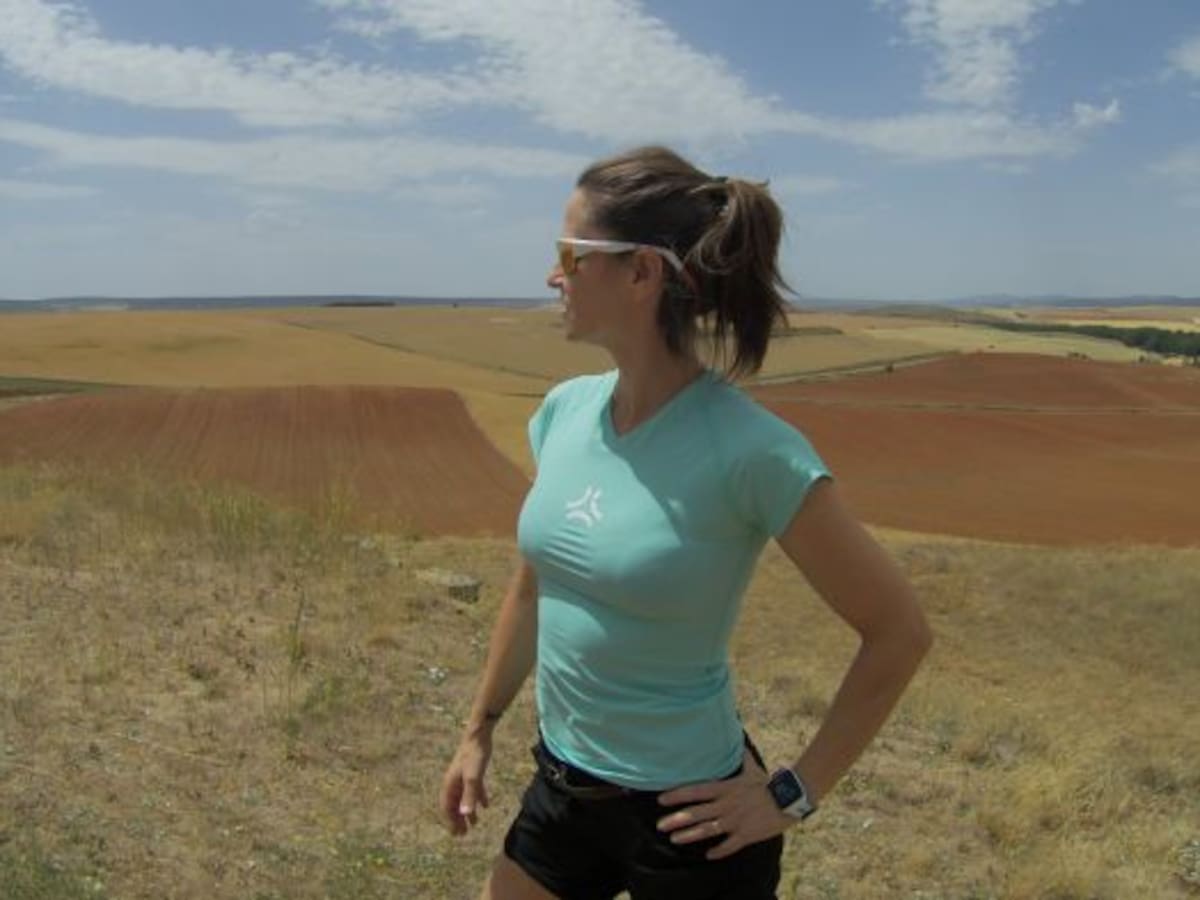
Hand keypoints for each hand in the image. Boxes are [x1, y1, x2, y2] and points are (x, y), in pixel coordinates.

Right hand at [439, 731, 492, 835]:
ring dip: (467, 811)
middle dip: (458, 820)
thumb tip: (464, 814)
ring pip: (463, 798)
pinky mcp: (472, 772)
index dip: (450, 821)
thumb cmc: (475, 756)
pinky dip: (478, 798)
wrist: (480, 735)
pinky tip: (486, 806)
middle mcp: (453, 782)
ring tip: (474, 824)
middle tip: (463, 834)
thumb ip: (469, 796)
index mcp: (450, 784)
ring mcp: (462, 777)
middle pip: (454, 805)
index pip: (447, 808)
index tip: (456, 834)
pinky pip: (473, 789)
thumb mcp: (473, 778)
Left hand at [655, 748, 793, 859]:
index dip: (677, 795)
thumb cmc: (768, 783)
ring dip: (690, 835)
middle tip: (660, 825)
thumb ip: (741, 757)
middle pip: (697, 813)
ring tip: (674, 839)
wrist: (788, 799)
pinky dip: (719, 851)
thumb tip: (737, 738)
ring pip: (708, 830)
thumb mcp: (751, 768)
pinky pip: (730, 845)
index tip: (661, 799)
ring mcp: (735, 821)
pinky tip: (708, 855)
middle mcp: (726, 805)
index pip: (696, 791)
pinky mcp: (746, 835)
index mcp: (726, 789)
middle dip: (676, 819)